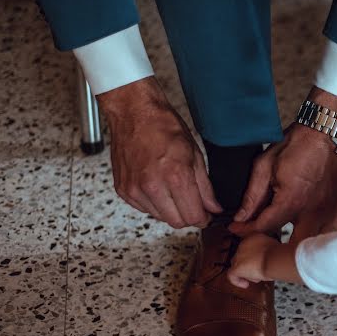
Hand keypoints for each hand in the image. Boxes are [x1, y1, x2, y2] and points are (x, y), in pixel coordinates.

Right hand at [97, 76, 221, 227]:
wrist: (134, 113)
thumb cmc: (163, 126)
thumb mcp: (195, 154)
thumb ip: (205, 187)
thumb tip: (213, 207)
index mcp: (175, 176)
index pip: (194, 216)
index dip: (204, 219)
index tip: (206, 215)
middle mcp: (153, 186)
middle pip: (177, 222)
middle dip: (188, 216)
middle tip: (192, 204)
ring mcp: (135, 189)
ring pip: (160, 218)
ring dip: (170, 210)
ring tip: (172, 189)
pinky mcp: (123, 190)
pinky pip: (144, 209)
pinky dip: (153, 204)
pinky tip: (157, 186)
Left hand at [228, 232, 279, 286]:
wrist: (275, 259)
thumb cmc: (278, 255)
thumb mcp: (274, 247)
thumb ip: (267, 249)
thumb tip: (268, 255)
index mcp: (252, 237)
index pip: (248, 247)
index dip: (252, 257)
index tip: (258, 262)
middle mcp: (242, 245)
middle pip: (241, 257)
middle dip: (249, 265)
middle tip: (258, 270)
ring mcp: (238, 256)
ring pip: (237, 265)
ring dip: (245, 272)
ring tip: (256, 277)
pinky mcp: (236, 267)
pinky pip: (232, 276)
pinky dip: (237, 281)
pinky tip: (245, 284)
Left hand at [230, 87, 336, 241]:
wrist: (330, 131)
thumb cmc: (301, 143)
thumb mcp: (266, 164)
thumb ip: (253, 195)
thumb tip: (242, 216)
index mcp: (291, 201)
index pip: (264, 227)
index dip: (245, 230)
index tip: (237, 228)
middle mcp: (312, 212)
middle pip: (289, 246)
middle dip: (272, 248)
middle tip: (259, 241)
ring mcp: (328, 212)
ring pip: (313, 245)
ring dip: (297, 248)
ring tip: (283, 244)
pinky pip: (333, 234)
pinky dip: (323, 241)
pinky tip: (313, 239)